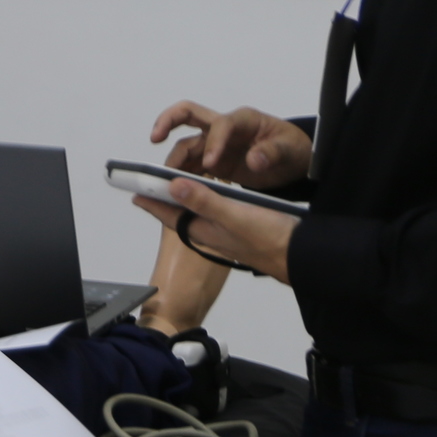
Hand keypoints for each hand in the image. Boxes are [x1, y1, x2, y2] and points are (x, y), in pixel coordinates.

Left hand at [130, 182, 298, 283]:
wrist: (301, 256)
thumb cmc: (268, 238)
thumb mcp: (233, 215)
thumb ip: (204, 201)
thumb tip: (173, 185)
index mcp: (204, 229)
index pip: (170, 214)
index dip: (152, 201)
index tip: (134, 190)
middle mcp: (211, 231)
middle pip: (182, 213)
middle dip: (167, 198)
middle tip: (155, 181)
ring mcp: (227, 231)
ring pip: (199, 212)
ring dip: (188, 197)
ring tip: (178, 182)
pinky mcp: (242, 228)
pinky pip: (217, 212)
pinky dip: (210, 199)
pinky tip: (216, 193)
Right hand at [148, 102, 312, 188]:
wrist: (293, 162)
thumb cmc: (292, 150)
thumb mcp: (289, 151)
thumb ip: (272, 153)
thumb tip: (254, 159)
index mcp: (242, 120)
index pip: (221, 124)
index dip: (214, 142)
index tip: (210, 164)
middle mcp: (223, 127)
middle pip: (187, 114)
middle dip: (168, 121)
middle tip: (155, 138)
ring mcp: (214, 144)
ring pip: (185, 145)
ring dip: (173, 160)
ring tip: (164, 180)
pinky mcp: (212, 162)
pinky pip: (190, 166)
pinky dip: (180, 176)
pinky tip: (174, 190)